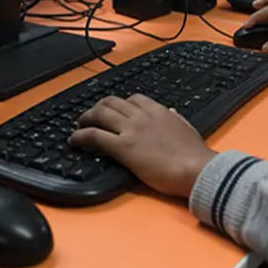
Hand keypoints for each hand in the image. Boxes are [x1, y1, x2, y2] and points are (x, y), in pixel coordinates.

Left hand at [69, 95, 215, 197]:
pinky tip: (74, 140)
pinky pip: (95, 136)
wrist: (194, 168)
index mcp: (159, 111)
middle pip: (112, 102)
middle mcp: (142, 116)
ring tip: (79, 124)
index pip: (134, 99)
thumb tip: (171, 111)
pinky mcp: (123, 148)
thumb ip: (175, 118)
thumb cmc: (194, 154)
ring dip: (86, 117)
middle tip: (91, 115)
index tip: (115, 109)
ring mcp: (131, 130)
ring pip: (100, 114)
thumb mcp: (187, 128)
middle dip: (99, 106)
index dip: (120, 103)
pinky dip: (81, 135)